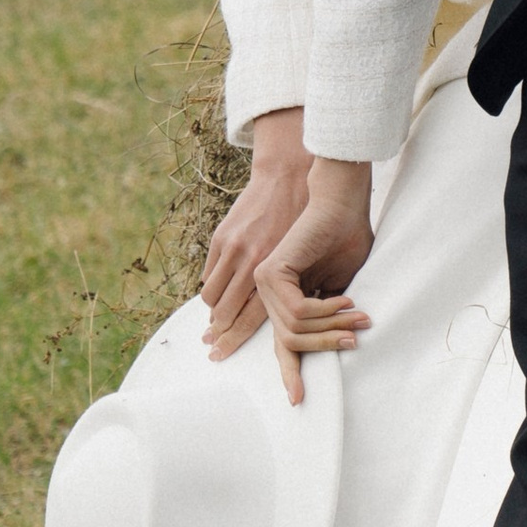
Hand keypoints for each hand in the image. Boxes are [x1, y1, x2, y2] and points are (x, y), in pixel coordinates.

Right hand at [200, 112, 309, 355]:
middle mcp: (251, 263)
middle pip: (226, 311)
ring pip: (213, 294)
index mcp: (278, 270)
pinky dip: (213, 286)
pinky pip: (210, 272)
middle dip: (219, 333)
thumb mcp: (316, 254)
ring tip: (215, 324)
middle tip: (212, 348)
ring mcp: (233, 249)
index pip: (251, 317)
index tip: (222, 353)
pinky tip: (217, 295)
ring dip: (214, 311)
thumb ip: (305, 284)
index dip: (236, 338)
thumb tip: (301, 314)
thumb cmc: (312, 217)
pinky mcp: (223, 236)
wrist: (292, 173)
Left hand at [254, 161, 375, 405]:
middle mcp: (266, 293)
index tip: (297, 399)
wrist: (340, 204)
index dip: (289, 370)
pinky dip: (326, 312)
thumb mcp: (339, 290)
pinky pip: (299, 311)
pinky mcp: (270, 271)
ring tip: (359, 317)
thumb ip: (328, 318)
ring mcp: (263, 282)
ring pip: (295, 330)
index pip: (280, 343)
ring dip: (332, 328)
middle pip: (288, 343)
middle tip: (355, 341)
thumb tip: (335, 349)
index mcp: (281, 298)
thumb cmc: (345, 241)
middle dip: (324, 347)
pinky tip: (345, 302)